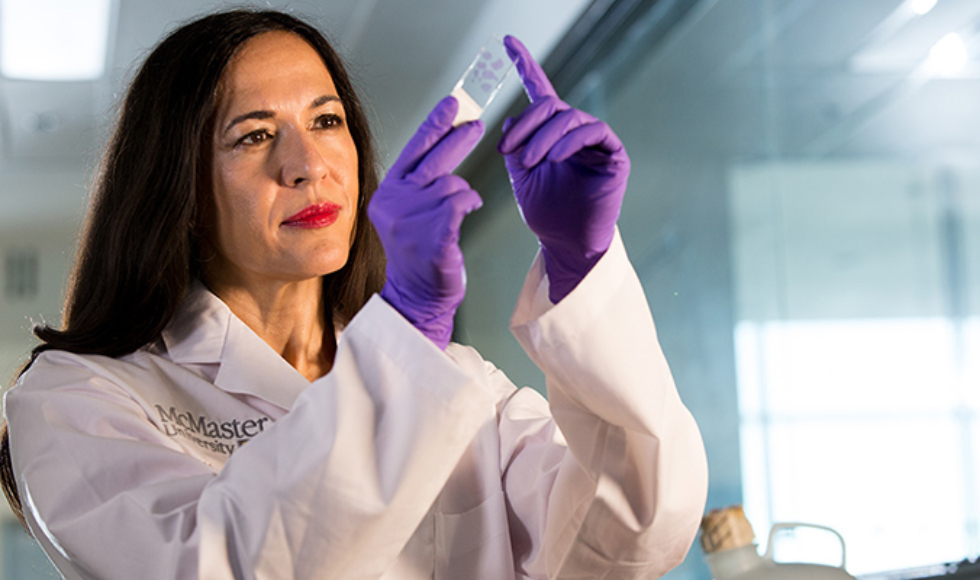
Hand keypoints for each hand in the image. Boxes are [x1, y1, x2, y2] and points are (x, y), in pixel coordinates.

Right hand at [368, 97, 483, 349]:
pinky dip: (470, 203)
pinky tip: (469, 210)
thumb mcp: (408, 212)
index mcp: (387, 193)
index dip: (434, 124)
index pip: (413, 150)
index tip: (452, 103)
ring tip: (457, 213)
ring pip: (453, 185)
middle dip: (458, 139)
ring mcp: (411, 220)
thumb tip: (444, 142)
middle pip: (434, 160)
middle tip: (477, 125)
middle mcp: (395, 203)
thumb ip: (418, 183)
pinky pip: (462, 202)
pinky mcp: (432, 236)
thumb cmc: (419, 254)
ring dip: (463, 195)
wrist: (416, 297)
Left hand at [498, 36, 628, 302]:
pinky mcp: (613, 154)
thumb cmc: (545, 212)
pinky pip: (593, 132)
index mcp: (551, 132)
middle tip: (506, 150)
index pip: (540, 90)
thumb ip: (515, 147)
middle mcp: (574, 131)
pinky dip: (570, 141)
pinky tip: (555, 157)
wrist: (567, 243)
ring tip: (529, 162)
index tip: (507, 41)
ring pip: (568, 118)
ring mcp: (596, 140)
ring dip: (543, 137)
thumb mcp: (521, 176)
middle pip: (550, 106)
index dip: (525, 65)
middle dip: (525, 124)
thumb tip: (510, 120)